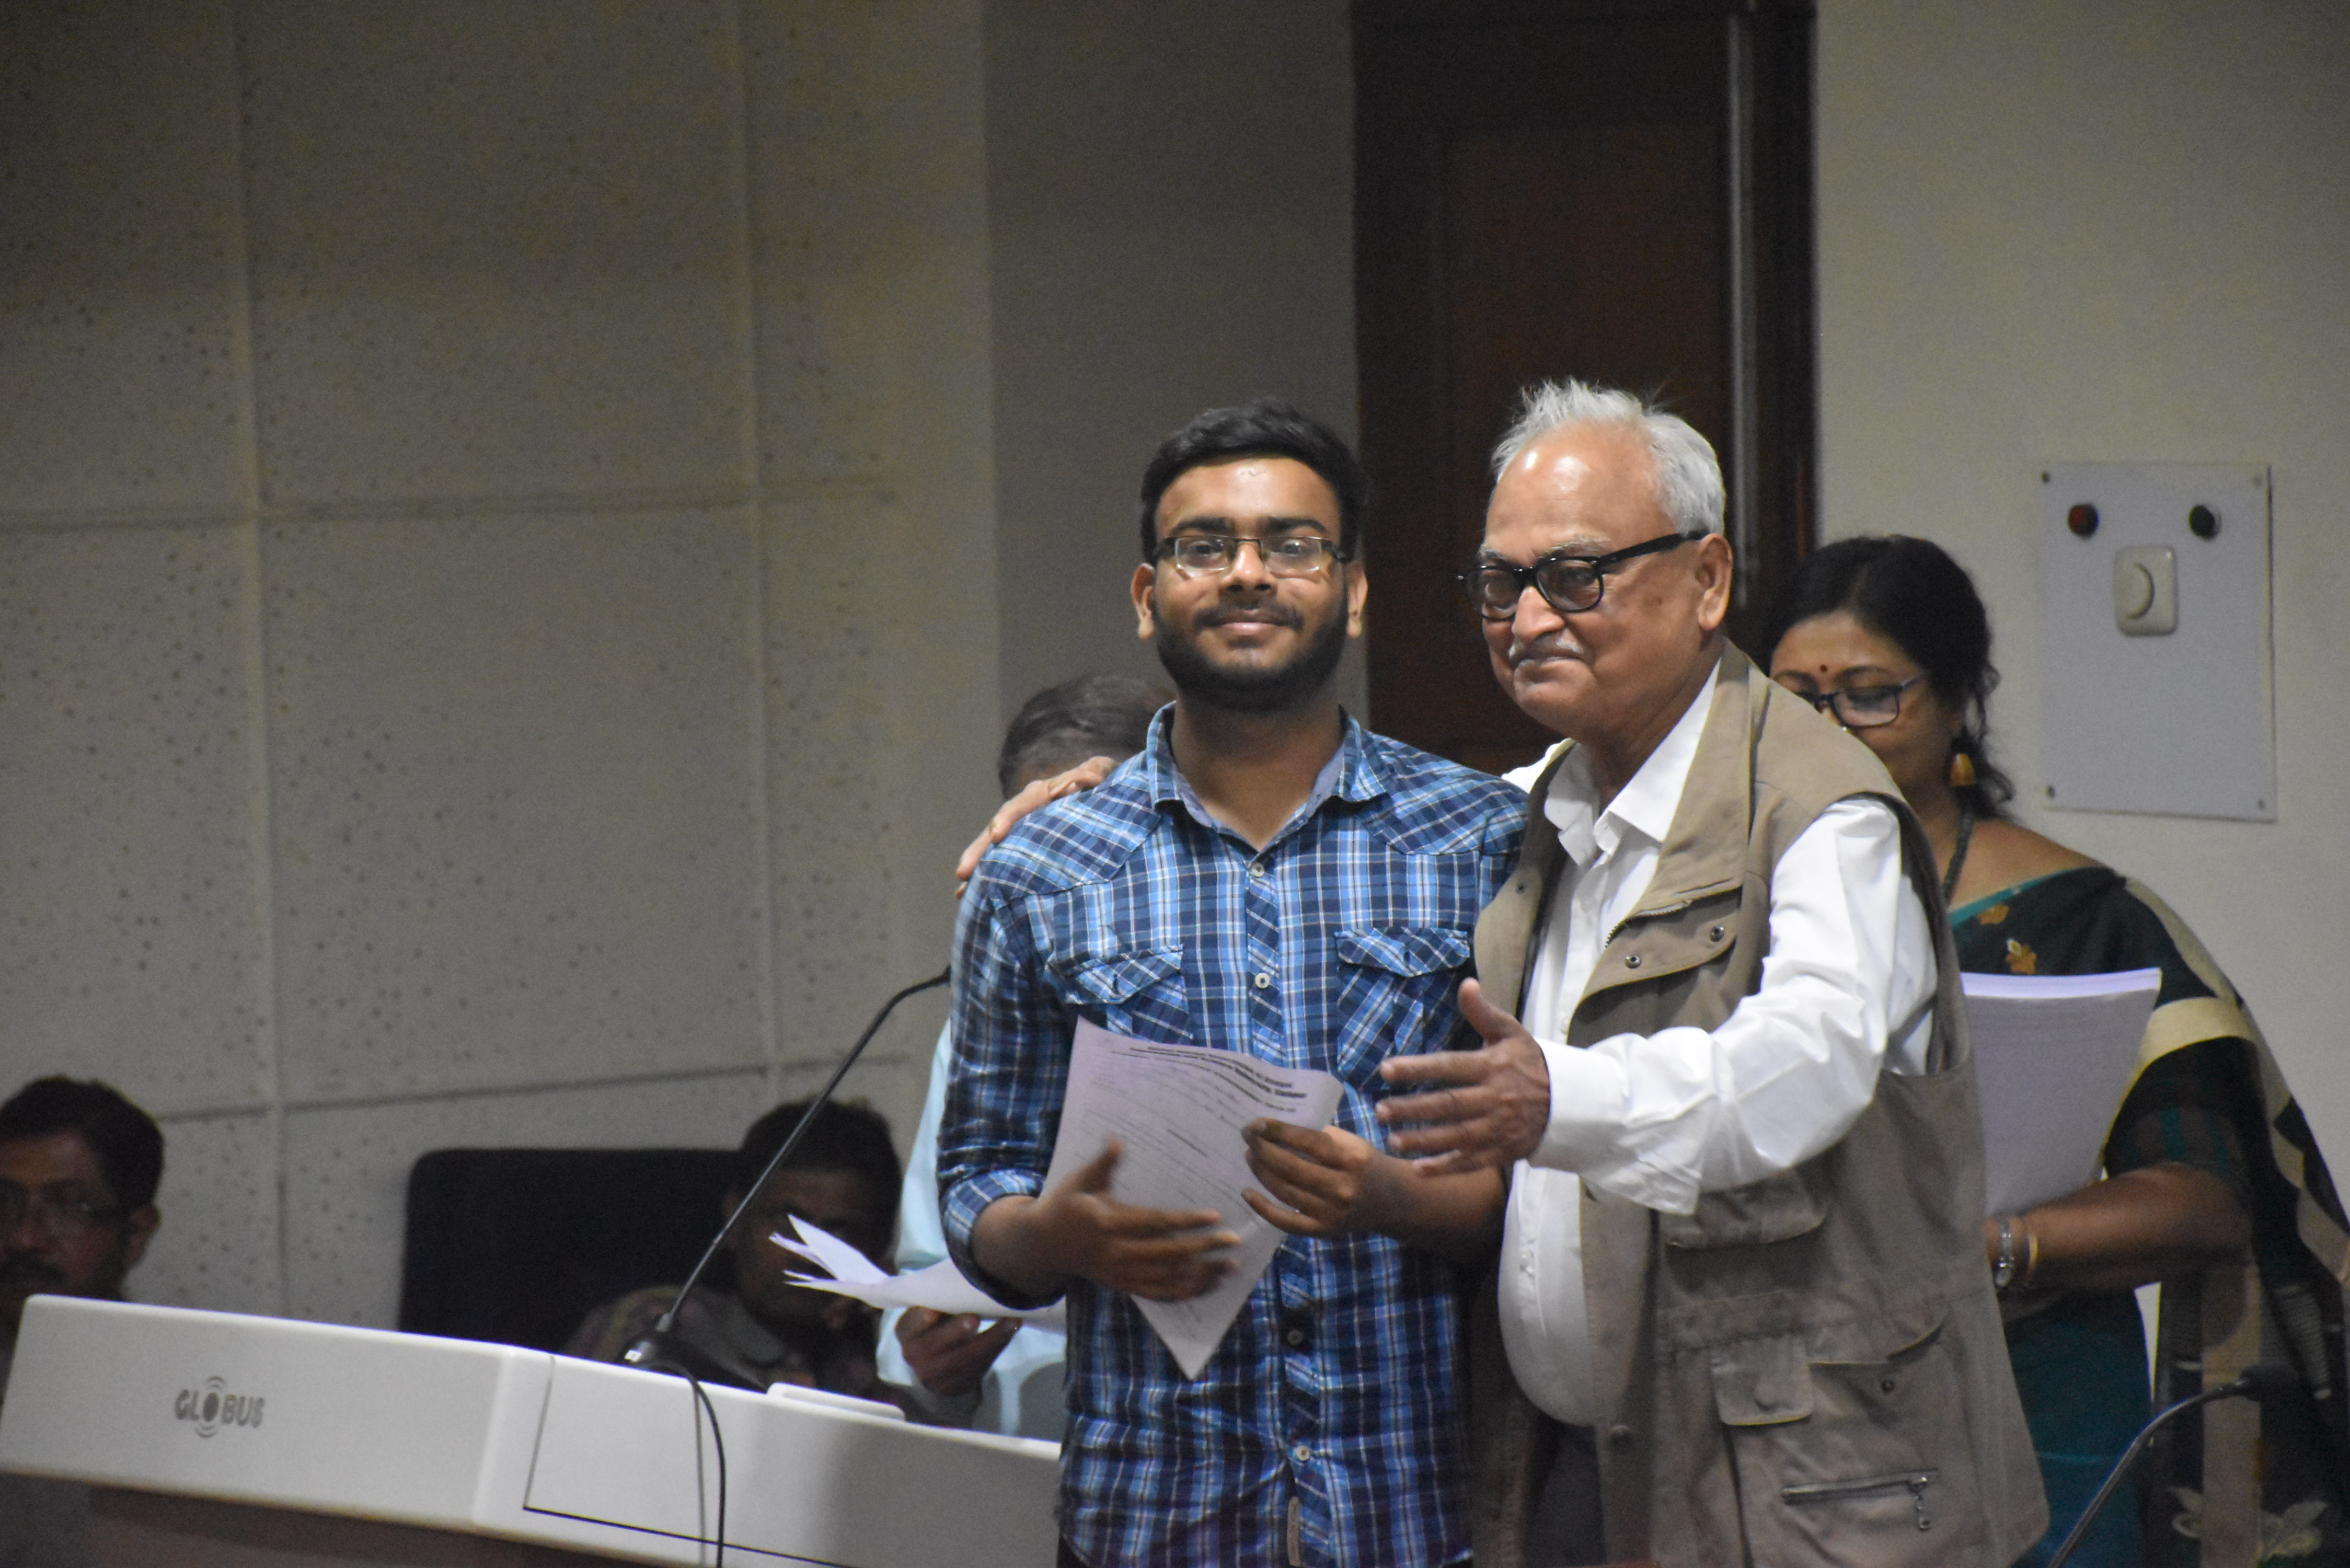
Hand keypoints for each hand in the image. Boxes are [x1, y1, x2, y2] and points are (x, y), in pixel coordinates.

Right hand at [894, 1307, 1019, 1397]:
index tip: (932, 1311)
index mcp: (906, 1333)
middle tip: (974, 1318)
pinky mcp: (956, 1385)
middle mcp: (914, 1356)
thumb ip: (939, 1300)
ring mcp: (934, 1375)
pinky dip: (997, 1346)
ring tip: (1009, 1321)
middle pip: (934, 1346)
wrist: (939, 1363)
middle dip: (955, 1331)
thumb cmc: (938, 1324)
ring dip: (990, 1339)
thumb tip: (965, 1277)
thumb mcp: (931, 1311)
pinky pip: (979, 1366)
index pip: (908, 1327)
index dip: (919, 1321)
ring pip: (962, 1359)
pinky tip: (1011, 1328)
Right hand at [954, 756, 1116, 892]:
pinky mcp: (1029, 848)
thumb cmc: (1108, 782)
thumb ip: (1093, 774)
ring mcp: (1026, 831)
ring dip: (981, 869)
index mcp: (1042, 793)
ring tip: (962, 893)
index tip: (996, 836)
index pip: (1019, 806)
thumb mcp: (1103, 773)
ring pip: (997, 849)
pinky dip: (993, 878)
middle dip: (980, 851)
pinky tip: (976, 898)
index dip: (1006, 820)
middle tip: (963, 872)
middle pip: (998, 830)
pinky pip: (1007, 862)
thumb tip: (1077, 783)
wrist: (1111, 795)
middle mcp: (1027, 812)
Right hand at [977, 1139, 1238, 1301]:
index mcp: (1107, 1223)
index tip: (1215, 1216)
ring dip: (1200, 1275)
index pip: (1155, 1224)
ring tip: (1229, 1265)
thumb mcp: (1080, 1180)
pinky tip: (1208, 1285)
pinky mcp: (1122, 1286)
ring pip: (1167, 1280)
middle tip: (1234, 1240)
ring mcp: (1119, 1274)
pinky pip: (1158, 1294)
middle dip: (1204, 1249)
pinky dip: (1185, 1292)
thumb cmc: (1065, 1205)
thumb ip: (1102, 1163)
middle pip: (1168, 1254)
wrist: (1043, 1245)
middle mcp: (1115, 1253)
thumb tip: (1117, 1139)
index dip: (1187, 1221)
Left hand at [1241, 1120, 1378, 1236]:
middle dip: (1263, 1149)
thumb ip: (1321, 1135)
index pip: (1308, 1142)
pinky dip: (1263, 1208)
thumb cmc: (1367, 1164)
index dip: (1279, 1131)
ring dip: (1261, 1171)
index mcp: (1352, 1159)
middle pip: (1291, 1167)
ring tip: (1249, 1155)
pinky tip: (1247, 1192)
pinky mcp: (1323, 1231)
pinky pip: (1286, 1222)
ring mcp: (1332, 1213)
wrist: (1394, 1202)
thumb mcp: (1353, 1143)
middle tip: (1246, 1136)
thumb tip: (1278, 1126)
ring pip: (1285, 1191)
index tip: (1256, 1123)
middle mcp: (1343, 1187)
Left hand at [1376, 978, 1552, 1173]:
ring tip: (1392, 1139)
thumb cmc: (1530, 1062)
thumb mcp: (1511, 1033)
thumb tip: (1466, 984)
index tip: (1385, 1070)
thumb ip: (1483, 1013)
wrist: (1568, 1102)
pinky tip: (1418, 1169)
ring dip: (1423, 1140)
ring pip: (1456, 1136)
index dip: (1417, 1069)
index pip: (1449, 1066)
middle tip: (1380, 1110)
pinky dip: (1445, 1167)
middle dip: (1412, 1109)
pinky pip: (1470, 1162)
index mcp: (1492, 1066)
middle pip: (1448, 1105)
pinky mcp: (1502, 1151)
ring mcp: (1498, 1128)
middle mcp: (1494, 1098)